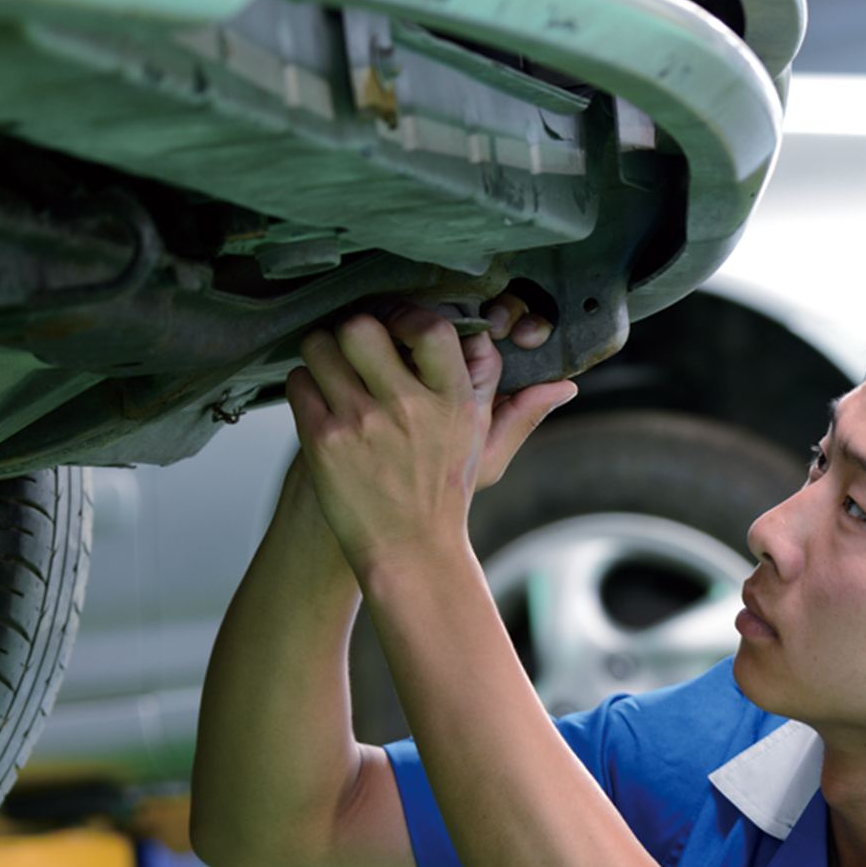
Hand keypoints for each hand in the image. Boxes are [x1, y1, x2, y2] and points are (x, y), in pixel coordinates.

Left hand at [285, 303, 573, 573]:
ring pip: (321, 347)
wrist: (407, 550)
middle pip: (362, 326)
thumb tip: (565, 386)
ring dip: (323, 351)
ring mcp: (362, 422)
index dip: (405, 316)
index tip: (399, 326)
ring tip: (334, 368)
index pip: (429, 327)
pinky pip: (300, 382)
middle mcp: (407, 406)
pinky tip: (322, 401)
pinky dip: (306, 385)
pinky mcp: (324, 440)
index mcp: (452, 400)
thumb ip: (520, 410)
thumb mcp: (487, 449)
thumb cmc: (445, 493)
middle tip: (356, 343)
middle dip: (355, 328)